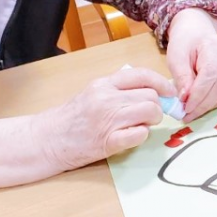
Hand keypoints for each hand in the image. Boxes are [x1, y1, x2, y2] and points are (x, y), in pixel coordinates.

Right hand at [34, 67, 173, 171]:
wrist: (47, 140)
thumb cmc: (72, 118)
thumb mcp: (93, 93)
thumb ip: (119, 89)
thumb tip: (153, 90)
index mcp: (103, 84)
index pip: (142, 75)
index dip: (162, 83)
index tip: (169, 92)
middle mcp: (106, 98)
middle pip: (150, 96)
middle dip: (157, 107)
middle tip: (150, 115)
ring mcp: (107, 120)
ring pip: (149, 113)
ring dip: (152, 121)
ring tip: (141, 125)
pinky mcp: (108, 141)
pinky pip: (140, 134)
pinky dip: (142, 135)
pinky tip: (132, 136)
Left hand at [166, 8, 216, 120]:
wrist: (198, 35)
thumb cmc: (186, 45)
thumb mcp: (176, 56)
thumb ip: (181, 76)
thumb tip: (185, 98)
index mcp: (216, 47)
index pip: (211, 73)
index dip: (199, 93)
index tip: (185, 107)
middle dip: (203, 104)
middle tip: (186, 114)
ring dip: (209, 106)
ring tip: (192, 110)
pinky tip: (204, 103)